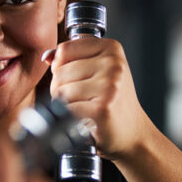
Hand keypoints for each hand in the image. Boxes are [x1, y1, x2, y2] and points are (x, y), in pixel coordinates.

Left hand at [48, 37, 151, 159]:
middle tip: (82, 99)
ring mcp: (109, 86)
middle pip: (59, 72)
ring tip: (84, 108)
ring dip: (65, 104)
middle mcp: (113, 64)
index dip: (62, 67)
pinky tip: (85, 119)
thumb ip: (73, 58)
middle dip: (62, 88)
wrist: (133, 133)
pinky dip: (70, 118)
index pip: (64, 49)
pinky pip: (66, 109)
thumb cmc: (114, 101)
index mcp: (112, 48)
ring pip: (60, 91)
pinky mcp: (102, 108)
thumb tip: (47, 56)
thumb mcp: (100, 70)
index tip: (78, 79)